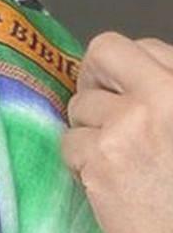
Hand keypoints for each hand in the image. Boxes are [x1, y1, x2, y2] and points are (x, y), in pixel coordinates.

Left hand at [62, 32, 172, 232]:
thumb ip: (164, 99)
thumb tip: (129, 81)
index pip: (142, 47)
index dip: (125, 74)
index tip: (126, 99)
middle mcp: (164, 95)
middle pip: (103, 52)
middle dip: (93, 79)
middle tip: (100, 112)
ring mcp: (131, 124)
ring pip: (79, 106)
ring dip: (88, 133)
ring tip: (115, 163)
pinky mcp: (101, 157)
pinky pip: (68, 143)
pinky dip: (80, 164)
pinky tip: (106, 184)